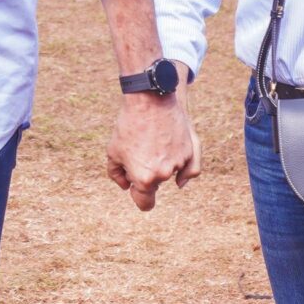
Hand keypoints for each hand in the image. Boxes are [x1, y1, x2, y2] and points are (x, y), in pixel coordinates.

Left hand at [105, 87, 200, 211]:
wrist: (149, 100)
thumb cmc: (128, 126)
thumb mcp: (113, 152)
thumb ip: (117, 175)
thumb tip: (126, 186)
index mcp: (144, 179)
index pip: (144, 203)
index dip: (138, 197)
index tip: (136, 190)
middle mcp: (164, 174)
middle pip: (155, 185)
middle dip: (147, 174)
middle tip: (139, 152)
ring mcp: (179, 163)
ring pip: (170, 173)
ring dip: (162, 163)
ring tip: (151, 140)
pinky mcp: (190, 150)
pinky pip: (189, 168)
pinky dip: (181, 165)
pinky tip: (172, 156)